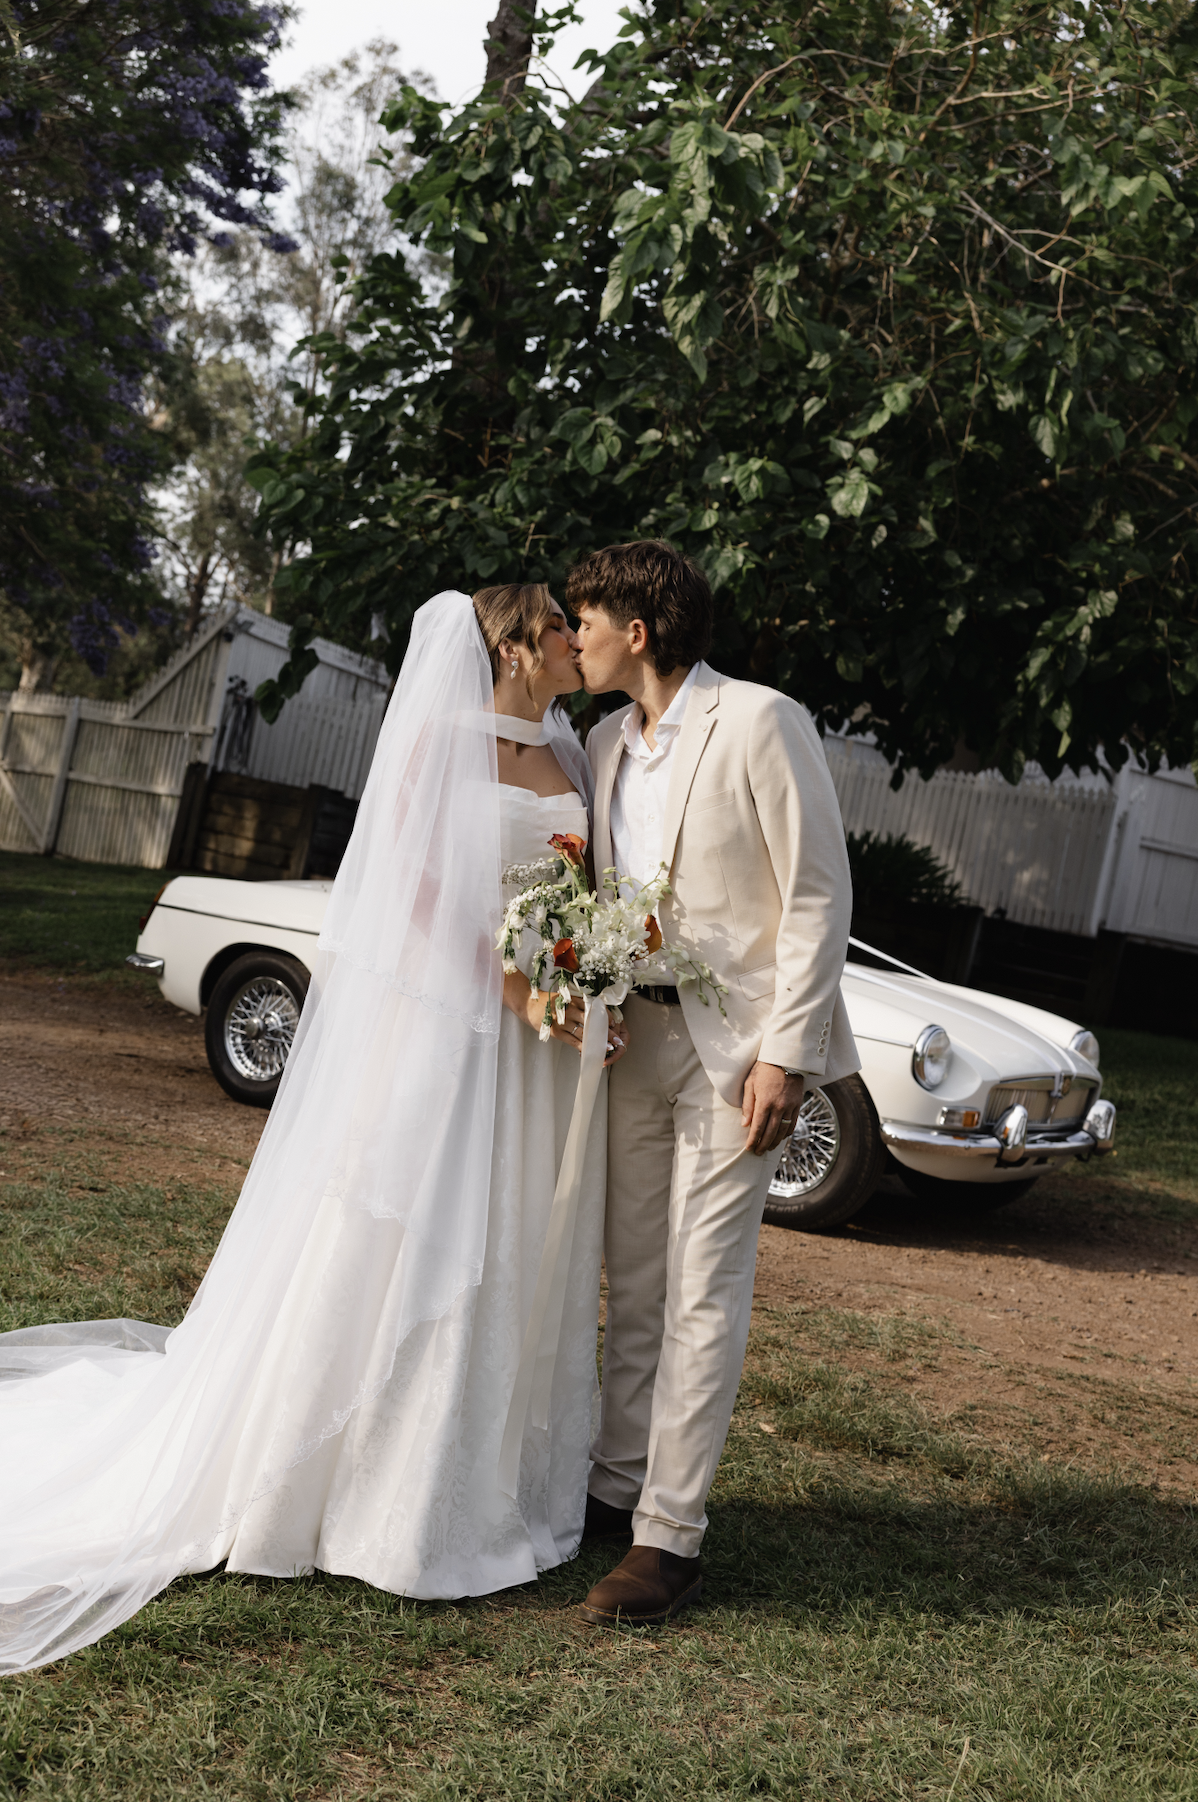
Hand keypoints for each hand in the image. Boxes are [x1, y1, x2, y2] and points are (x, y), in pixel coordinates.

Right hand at [502, 972, 627, 1063]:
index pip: (594, 1008)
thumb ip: (578, 1004)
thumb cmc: (548, 1002)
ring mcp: (562, 1020)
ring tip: (607, 1048)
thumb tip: (596, 1013)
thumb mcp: (564, 997)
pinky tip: (591, 1052)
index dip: (606, 1016)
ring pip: (584, 1032)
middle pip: (592, 1021)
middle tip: (617, 1039)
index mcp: (573, 999)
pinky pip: (572, 1041)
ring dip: (597, 1041)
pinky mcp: (555, 1032)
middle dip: (605, 1031)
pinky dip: (582, 1047)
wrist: (529, 1004)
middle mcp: (569, 1009)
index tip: (615, 1024)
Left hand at [741, 1062, 804, 1156]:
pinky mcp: (797, 1104)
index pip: (758, 1127)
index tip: (749, 1148)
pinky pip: (793, 1123)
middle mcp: (778, 1106)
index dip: (753, 1140)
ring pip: (783, 1130)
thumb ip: (747, 1105)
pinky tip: (781, 1137)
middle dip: (763, 1145)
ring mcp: (790, 1106)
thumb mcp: (750, 1084)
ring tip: (768, 1148)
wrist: (785, 1058)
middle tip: (758, 1152)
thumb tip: (745, 1124)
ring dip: (775, 1142)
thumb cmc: (763, 1069)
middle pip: (771, 1132)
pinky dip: (787, 1133)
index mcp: (764, 1102)